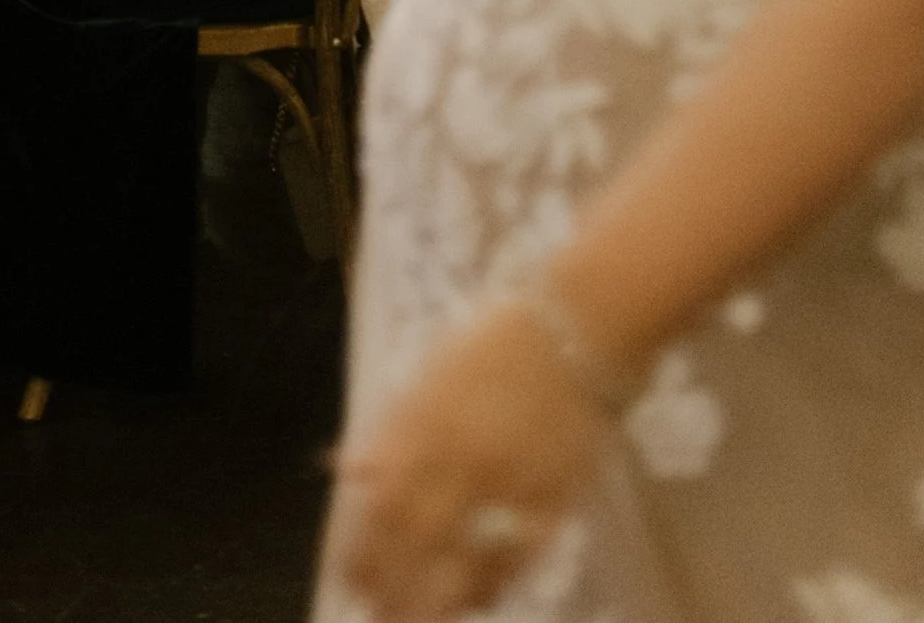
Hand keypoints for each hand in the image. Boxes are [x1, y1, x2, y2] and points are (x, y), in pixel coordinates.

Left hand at [324, 299, 607, 618]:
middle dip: (390, 588)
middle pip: (416, 542)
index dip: (359, 550)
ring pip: (465, 561)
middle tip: (374, 615)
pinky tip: (477, 603)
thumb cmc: (497, 343)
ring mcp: (510, 486)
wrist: (577, 329)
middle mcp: (461, 462)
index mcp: (424, 426)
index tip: (346, 579)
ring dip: (436, 601)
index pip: (380, 505)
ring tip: (415, 621)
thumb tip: (346, 469)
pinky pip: (518, 559)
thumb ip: (389, 427)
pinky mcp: (555, 502)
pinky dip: (494, 586)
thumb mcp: (430, 373)